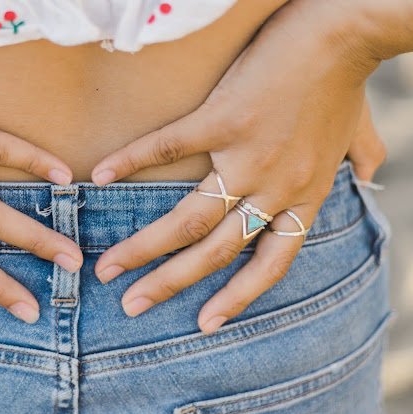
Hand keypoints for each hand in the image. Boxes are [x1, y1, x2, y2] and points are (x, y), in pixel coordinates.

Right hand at [90, 0, 388, 332]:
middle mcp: (274, 188)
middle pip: (214, 252)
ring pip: (188, 218)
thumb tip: (370, 179)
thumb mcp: (358, 133)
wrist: (341, 30)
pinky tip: (102, 175)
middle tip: (132, 306)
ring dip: (144, 248)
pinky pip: (170, 146)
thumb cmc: (344, 81)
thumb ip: (361, 161)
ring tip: (107, 267)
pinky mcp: (222, 118)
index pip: (269, 265)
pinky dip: (132, 160)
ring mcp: (246, 156)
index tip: (203, 324)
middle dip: (169, 285)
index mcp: (303, 197)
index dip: (237, 298)